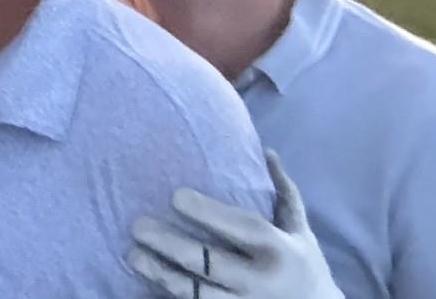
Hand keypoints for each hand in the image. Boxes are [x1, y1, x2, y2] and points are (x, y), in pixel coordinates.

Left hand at [127, 150, 340, 298]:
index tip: (175, 196)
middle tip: (137, 226)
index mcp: (278, 249)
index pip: (240, 228)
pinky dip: (169, 295)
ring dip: (161, 274)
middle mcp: (260, 280)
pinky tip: (146, 283)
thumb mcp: (300, 228)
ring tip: (132, 254)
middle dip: (171, 245)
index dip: (208, 213)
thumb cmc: (303, 263)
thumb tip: (267, 151)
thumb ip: (283, 191)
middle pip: (210, 263)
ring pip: (197, 293)